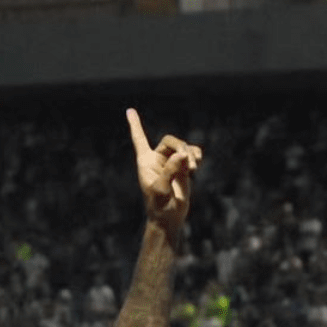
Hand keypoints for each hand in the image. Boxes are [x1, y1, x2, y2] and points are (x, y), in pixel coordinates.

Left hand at [126, 109, 200, 233]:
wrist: (169, 216)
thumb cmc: (159, 205)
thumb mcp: (161, 189)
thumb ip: (170, 171)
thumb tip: (181, 155)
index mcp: (145, 161)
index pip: (139, 139)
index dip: (135, 125)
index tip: (129, 110)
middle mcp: (156, 159)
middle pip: (170, 141)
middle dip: (182, 148)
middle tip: (190, 163)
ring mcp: (170, 162)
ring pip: (183, 147)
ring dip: (191, 154)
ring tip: (194, 168)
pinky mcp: (183, 167)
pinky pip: (191, 153)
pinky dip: (196, 155)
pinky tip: (197, 163)